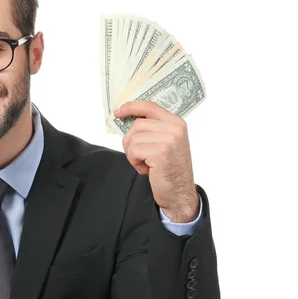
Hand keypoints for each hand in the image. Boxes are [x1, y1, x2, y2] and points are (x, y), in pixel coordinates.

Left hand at [115, 100, 198, 221]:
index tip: (118, 112)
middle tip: (140, 157)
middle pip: (137, 125)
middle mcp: (175, 128)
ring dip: (133, 154)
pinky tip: (147, 170)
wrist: (179, 192)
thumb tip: (127, 120)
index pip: (149, 106)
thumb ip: (153, 130)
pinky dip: (135, 162)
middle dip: (131, 142)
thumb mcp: (165, 143)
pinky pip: (134, 151)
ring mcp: (169, 139)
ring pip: (133, 138)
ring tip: (146, 164)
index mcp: (176, 123)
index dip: (131, 107)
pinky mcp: (161, 152)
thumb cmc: (169, 169)